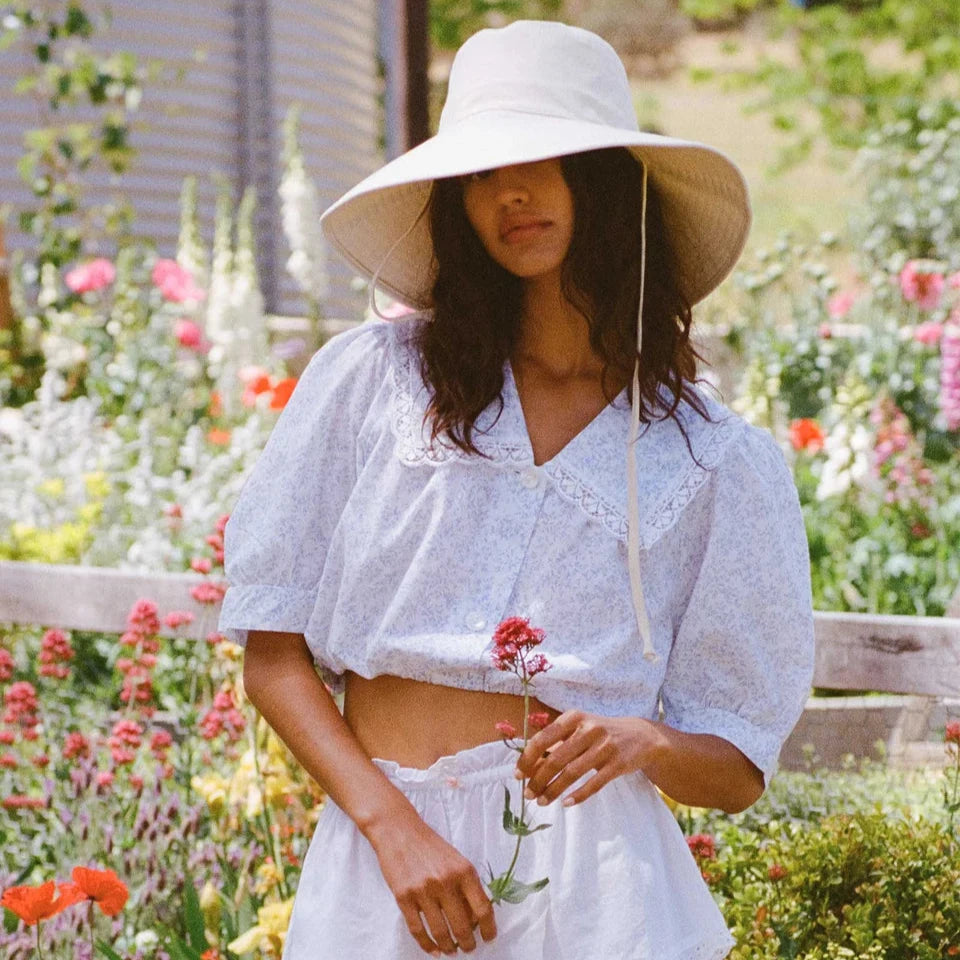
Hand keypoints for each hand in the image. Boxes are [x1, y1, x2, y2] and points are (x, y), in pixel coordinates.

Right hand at [366, 812, 496, 955]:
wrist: (399, 831)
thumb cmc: (430, 846)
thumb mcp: (456, 860)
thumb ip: (466, 886)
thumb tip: (475, 919)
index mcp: (464, 870)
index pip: (482, 908)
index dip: (488, 928)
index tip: (489, 938)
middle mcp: (445, 881)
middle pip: (462, 926)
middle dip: (468, 944)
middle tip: (469, 948)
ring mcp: (423, 891)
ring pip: (441, 932)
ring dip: (449, 947)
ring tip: (452, 951)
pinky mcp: (404, 898)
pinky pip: (418, 930)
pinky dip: (427, 945)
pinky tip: (434, 950)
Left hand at [514, 710, 650, 807]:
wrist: (642, 735)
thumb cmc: (601, 733)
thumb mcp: (579, 729)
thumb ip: (557, 743)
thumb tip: (529, 765)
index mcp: (574, 718)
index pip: (543, 738)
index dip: (528, 758)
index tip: (518, 774)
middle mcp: (589, 729)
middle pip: (556, 759)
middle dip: (538, 779)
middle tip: (528, 794)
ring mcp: (605, 747)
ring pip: (572, 773)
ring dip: (553, 790)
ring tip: (541, 801)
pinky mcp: (618, 764)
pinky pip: (594, 783)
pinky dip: (578, 795)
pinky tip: (566, 803)